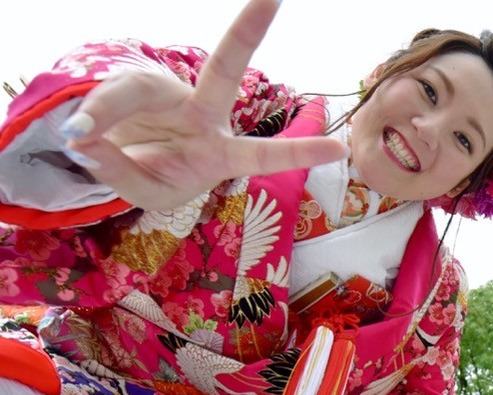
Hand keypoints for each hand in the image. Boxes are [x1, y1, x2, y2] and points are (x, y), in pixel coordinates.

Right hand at [60, 0, 347, 209]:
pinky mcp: (134, 83)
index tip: (340, 149)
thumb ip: (120, 172)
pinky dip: (89, 115)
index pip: (264, 152)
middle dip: (248, 30)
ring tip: (81, 136)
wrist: (120, 161)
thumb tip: (86, 137)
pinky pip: (108, 95)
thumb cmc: (152, 176)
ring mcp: (170, 93)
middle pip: (225, 68)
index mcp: (222, 152)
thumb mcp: (143, 192)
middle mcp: (204, 114)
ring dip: (107, 109)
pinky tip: (77, 134)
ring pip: (139, 87)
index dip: (300, 150)